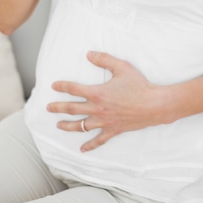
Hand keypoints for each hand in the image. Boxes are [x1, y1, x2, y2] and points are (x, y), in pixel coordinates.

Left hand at [47, 51, 165, 151]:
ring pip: (81, 126)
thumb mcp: (121, 67)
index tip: (54, 86)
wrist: (154, 104)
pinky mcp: (113, 130)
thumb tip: (89, 54)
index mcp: (98, 93)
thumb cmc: (139, 85)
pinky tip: (82, 149)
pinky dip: (89, 145)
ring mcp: (104, 122)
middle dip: (58, 108)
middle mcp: (97, 109)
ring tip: (59, 125)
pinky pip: (98, 140)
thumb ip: (104, 60)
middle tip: (48, 107)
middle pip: (72, 109)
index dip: (62, 86)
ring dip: (68, 125)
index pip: (74, 89)